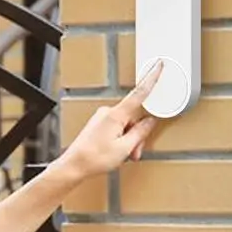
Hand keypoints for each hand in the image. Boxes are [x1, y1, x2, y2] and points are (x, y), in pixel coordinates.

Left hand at [60, 59, 163, 179]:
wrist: (74, 165)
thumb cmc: (94, 158)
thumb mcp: (125, 148)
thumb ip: (140, 132)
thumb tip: (150, 121)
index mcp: (115, 115)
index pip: (139, 93)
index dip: (151, 79)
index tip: (158, 66)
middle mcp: (108, 112)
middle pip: (134, 118)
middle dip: (137, 136)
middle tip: (133, 153)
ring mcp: (102, 117)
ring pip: (126, 125)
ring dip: (129, 141)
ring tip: (124, 156)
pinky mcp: (98, 123)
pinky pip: (117, 127)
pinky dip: (121, 139)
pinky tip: (117, 151)